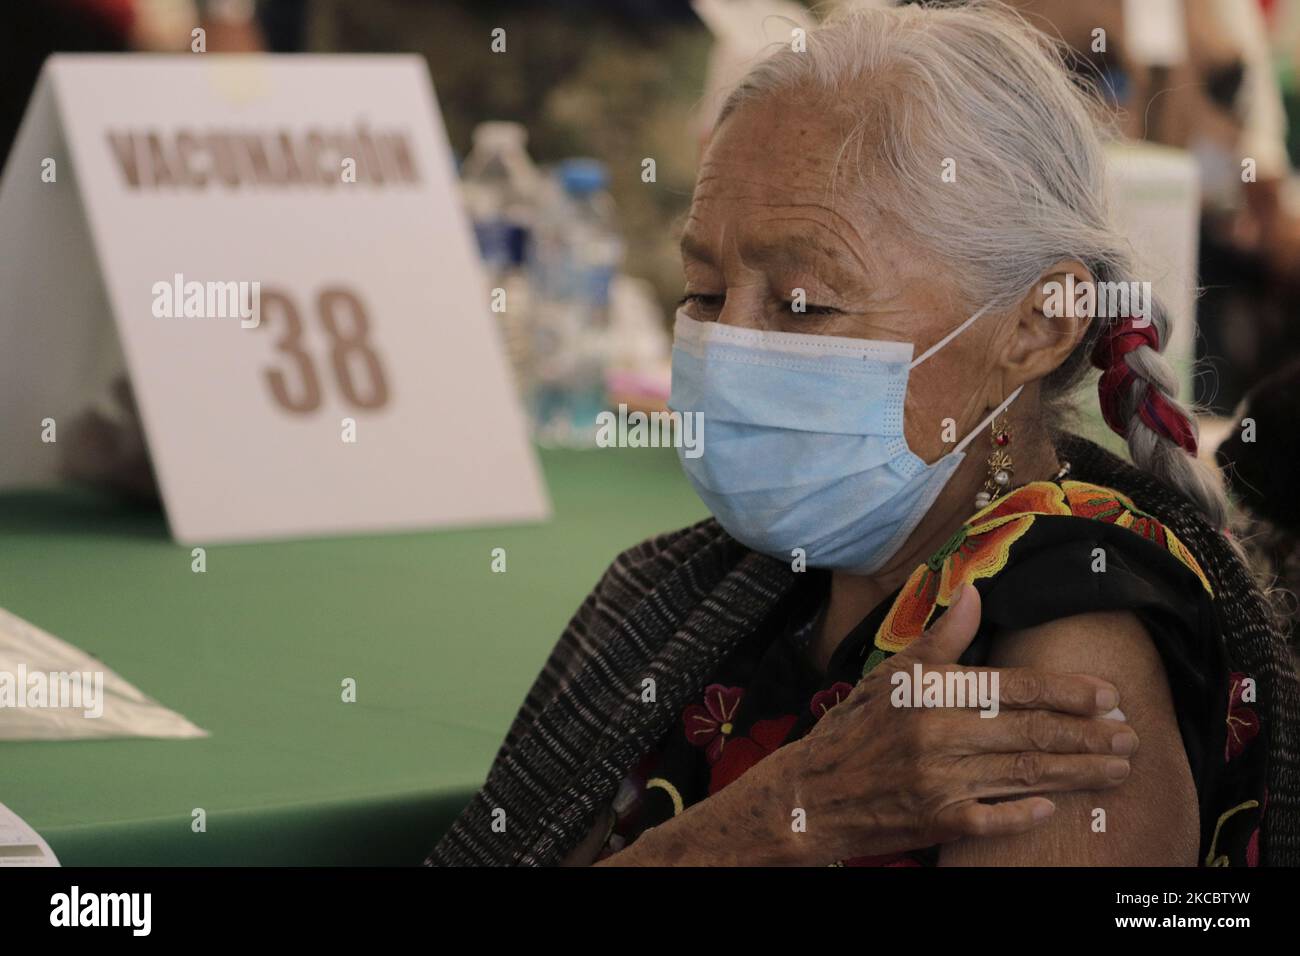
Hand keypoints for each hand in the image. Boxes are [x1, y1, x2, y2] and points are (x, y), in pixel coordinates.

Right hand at [767, 583, 1135, 864]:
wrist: (810, 795)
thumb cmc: (854, 728)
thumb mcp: (890, 675)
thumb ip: (940, 638)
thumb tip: (974, 592)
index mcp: (931, 694)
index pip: (1014, 688)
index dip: (1066, 691)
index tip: (1107, 695)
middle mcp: (939, 736)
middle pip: (1031, 732)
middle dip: (1088, 735)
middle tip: (1129, 735)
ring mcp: (941, 782)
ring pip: (1026, 774)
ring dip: (1079, 772)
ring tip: (1117, 768)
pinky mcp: (939, 822)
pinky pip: (996, 818)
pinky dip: (1029, 813)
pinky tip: (1058, 807)